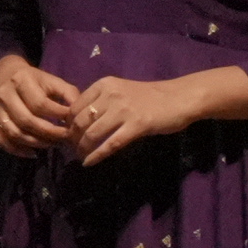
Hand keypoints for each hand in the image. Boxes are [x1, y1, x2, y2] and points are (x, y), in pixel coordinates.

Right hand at [0, 54, 82, 155]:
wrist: (5, 74)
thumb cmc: (35, 80)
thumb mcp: (53, 81)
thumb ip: (69, 94)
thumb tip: (79, 115)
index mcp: (22, 80)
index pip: (40, 104)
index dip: (58, 117)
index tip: (71, 124)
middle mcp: (4, 94)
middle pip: (27, 120)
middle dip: (48, 133)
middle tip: (63, 139)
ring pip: (14, 132)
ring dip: (35, 143)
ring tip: (51, 144)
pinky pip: (1, 140)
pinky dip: (17, 150)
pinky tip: (32, 153)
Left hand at [67, 73, 212, 166]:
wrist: (179, 98)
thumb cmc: (150, 96)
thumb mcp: (121, 91)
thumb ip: (102, 101)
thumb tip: (80, 119)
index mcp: (104, 85)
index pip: (75, 106)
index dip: (68, 123)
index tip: (68, 134)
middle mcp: (111, 95)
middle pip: (80, 121)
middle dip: (72, 137)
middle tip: (72, 148)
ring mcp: (123, 111)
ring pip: (92, 133)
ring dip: (82, 148)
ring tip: (80, 156)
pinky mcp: (136, 126)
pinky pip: (110, 144)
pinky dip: (96, 155)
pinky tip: (89, 163)